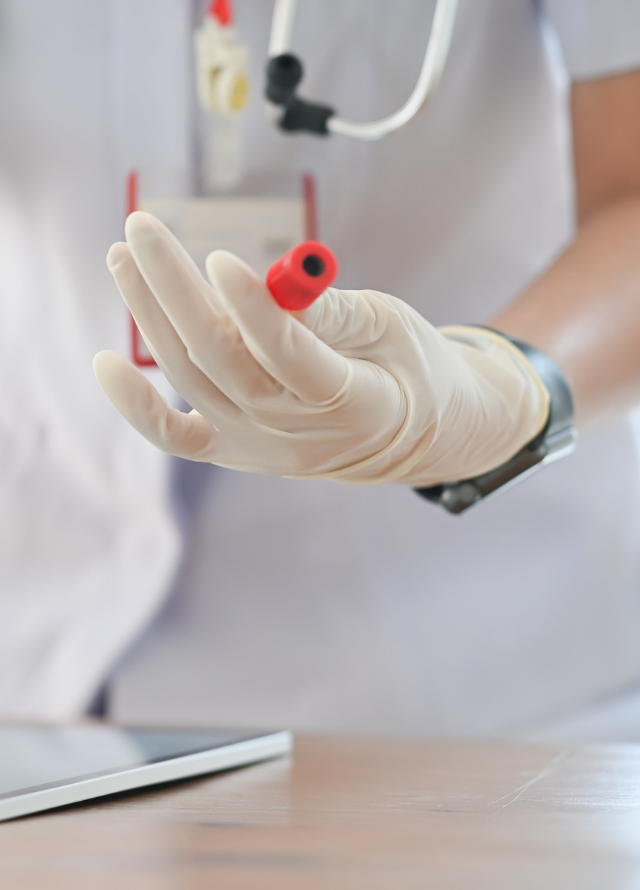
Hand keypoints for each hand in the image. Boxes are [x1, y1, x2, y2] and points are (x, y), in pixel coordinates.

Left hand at [94, 212, 548, 485]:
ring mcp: (260, 448)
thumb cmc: (406, 369)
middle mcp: (298, 436)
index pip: (293, 359)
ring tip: (124, 256)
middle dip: (177, 290)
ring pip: (194, 379)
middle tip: (142, 228)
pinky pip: (176, 437)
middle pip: (225, 362)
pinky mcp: (234, 450)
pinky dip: (137, 407)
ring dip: (152, 315)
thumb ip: (335, 313)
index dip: (254, 311)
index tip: (217, 257)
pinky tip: (102, 363)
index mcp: (356, 404)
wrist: (403, 437)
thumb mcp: (393, 328)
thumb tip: (273, 284)